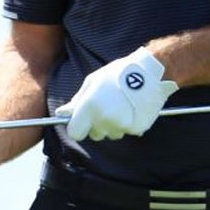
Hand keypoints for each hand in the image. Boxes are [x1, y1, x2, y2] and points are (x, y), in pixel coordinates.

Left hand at [54, 47, 178, 140]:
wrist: (148, 74)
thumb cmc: (117, 74)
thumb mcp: (92, 82)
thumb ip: (77, 101)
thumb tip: (61, 113)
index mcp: (89, 107)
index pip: (75, 133)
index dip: (77, 127)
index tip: (81, 121)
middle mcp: (103, 119)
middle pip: (94, 135)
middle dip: (96, 125)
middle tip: (106, 107)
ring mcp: (120, 125)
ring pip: (110, 134)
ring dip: (112, 125)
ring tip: (121, 106)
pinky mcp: (135, 129)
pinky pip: (125, 132)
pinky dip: (127, 124)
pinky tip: (131, 109)